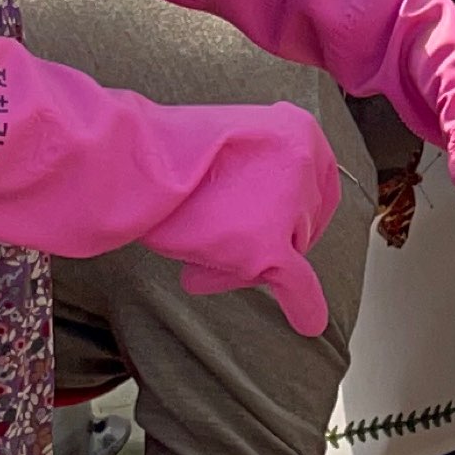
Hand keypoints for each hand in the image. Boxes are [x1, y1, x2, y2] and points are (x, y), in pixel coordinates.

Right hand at [151, 101, 341, 334]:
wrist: (137, 161)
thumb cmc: (172, 155)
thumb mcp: (236, 143)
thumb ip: (262, 172)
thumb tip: (274, 219)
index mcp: (300, 130)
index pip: (317, 189)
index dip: (293, 213)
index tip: (276, 225)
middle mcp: (304, 162)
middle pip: (299, 225)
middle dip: (262, 239)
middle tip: (216, 237)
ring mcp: (288, 205)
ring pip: (286, 254)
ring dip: (244, 262)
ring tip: (201, 252)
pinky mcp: (266, 246)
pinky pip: (297, 285)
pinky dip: (303, 306)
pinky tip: (308, 325)